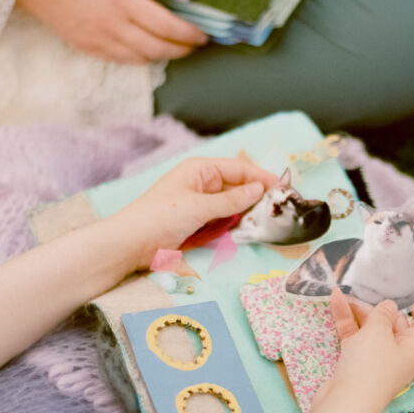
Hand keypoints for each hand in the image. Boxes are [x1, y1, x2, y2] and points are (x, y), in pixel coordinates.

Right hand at [16, 0, 208, 63]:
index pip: (167, 26)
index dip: (189, 34)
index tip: (203, 34)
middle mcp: (114, 25)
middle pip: (159, 48)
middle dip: (182, 49)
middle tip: (194, 44)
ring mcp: (100, 40)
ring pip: (143, 59)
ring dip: (163, 55)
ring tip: (175, 46)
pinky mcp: (89, 48)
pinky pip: (123, 60)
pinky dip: (141, 58)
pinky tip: (148, 48)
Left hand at [112, 156, 277, 269]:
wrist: (131, 244)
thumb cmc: (160, 217)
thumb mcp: (199, 206)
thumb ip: (232, 200)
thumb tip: (259, 189)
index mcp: (200, 170)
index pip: (238, 168)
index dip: (261, 176)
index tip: (282, 187)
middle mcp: (202, 183)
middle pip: (238, 185)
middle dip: (257, 195)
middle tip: (279, 206)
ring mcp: (201, 204)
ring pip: (233, 204)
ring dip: (248, 211)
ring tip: (268, 218)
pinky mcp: (198, 223)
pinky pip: (224, 219)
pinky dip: (236, 223)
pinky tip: (249, 228)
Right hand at [316, 289, 413, 412]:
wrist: (344, 405)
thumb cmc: (370, 367)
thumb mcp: (378, 331)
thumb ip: (384, 313)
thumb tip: (388, 306)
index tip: (407, 284)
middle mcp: (401, 352)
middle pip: (398, 321)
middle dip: (384, 302)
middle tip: (371, 283)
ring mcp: (379, 358)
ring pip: (373, 328)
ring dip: (361, 309)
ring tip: (349, 287)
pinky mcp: (358, 362)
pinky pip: (356, 336)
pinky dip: (348, 319)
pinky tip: (336, 299)